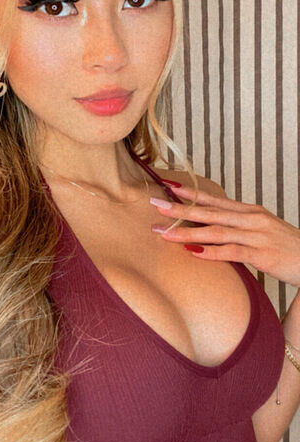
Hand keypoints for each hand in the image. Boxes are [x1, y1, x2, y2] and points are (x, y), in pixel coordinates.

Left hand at [150, 183, 299, 288]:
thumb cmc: (286, 247)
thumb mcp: (261, 230)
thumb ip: (238, 226)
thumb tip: (212, 227)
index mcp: (249, 211)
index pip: (215, 199)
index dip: (191, 193)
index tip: (169, 187)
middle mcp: (251, 219)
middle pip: (210, 212)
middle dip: (180, 209)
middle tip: (155, 205)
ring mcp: (256, 236)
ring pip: (215, 231)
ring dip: (187, 232)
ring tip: (163, 232)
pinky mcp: (261, 254)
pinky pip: (231, 252)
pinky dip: (211, 252)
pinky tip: (192, 252)